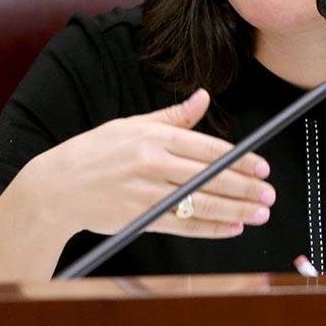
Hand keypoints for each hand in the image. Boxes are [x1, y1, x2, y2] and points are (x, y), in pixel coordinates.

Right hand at [24, 89, 275, 239]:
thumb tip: (203, 97)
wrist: (56, 187)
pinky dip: (211, 228)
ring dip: (236, 209)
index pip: (207, 148)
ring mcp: (146, 192)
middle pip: (210, 176)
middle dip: (245, 186)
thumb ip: (173, 117)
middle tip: (270, 192)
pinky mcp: (140, 218)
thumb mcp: (131, 125)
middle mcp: (152, 163)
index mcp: (152, 136)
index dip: (239, 159)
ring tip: (260, 212)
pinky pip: (184, 225)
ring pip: (201, 202)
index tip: (262, 166)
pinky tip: (232, 227)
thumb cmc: (95, 153)